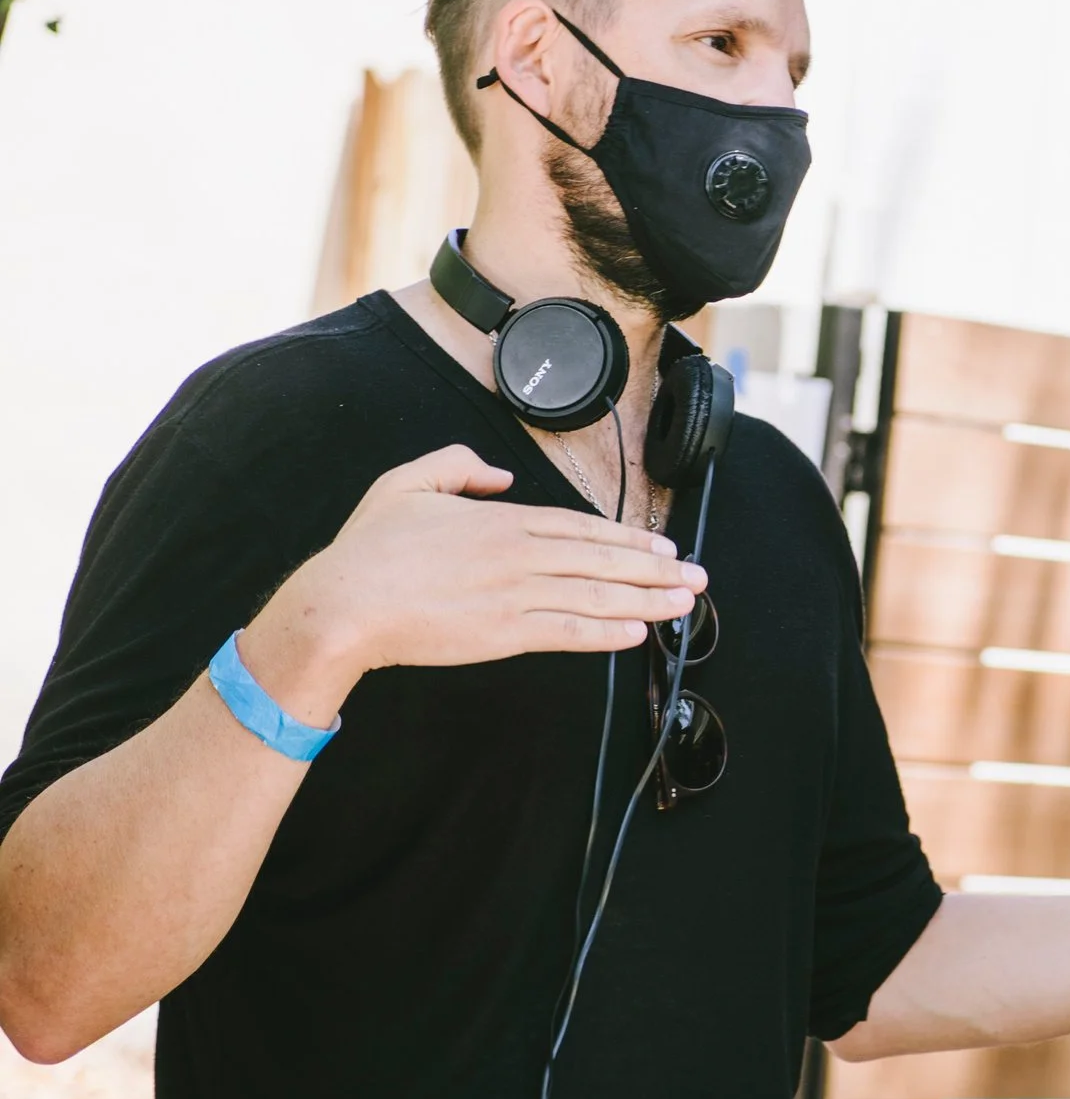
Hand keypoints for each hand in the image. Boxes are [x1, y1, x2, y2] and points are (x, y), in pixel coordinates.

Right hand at [242, 445, 705, 719]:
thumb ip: (458, 465)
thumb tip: (498, 474)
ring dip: (648, 599)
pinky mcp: (505, 634)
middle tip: (698, 577)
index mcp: (502, 520)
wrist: (343, 603)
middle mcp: (520, 554)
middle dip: (656, 569)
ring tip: (684, 603)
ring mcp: (516, 595)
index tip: (662, 547)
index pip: (583, 528)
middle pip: (603, 560)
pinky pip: (569, 632)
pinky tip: (638, 631)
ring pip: (598, 596)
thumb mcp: (409, 482)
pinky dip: (607, 632)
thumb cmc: (369, 548)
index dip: (628, 539)